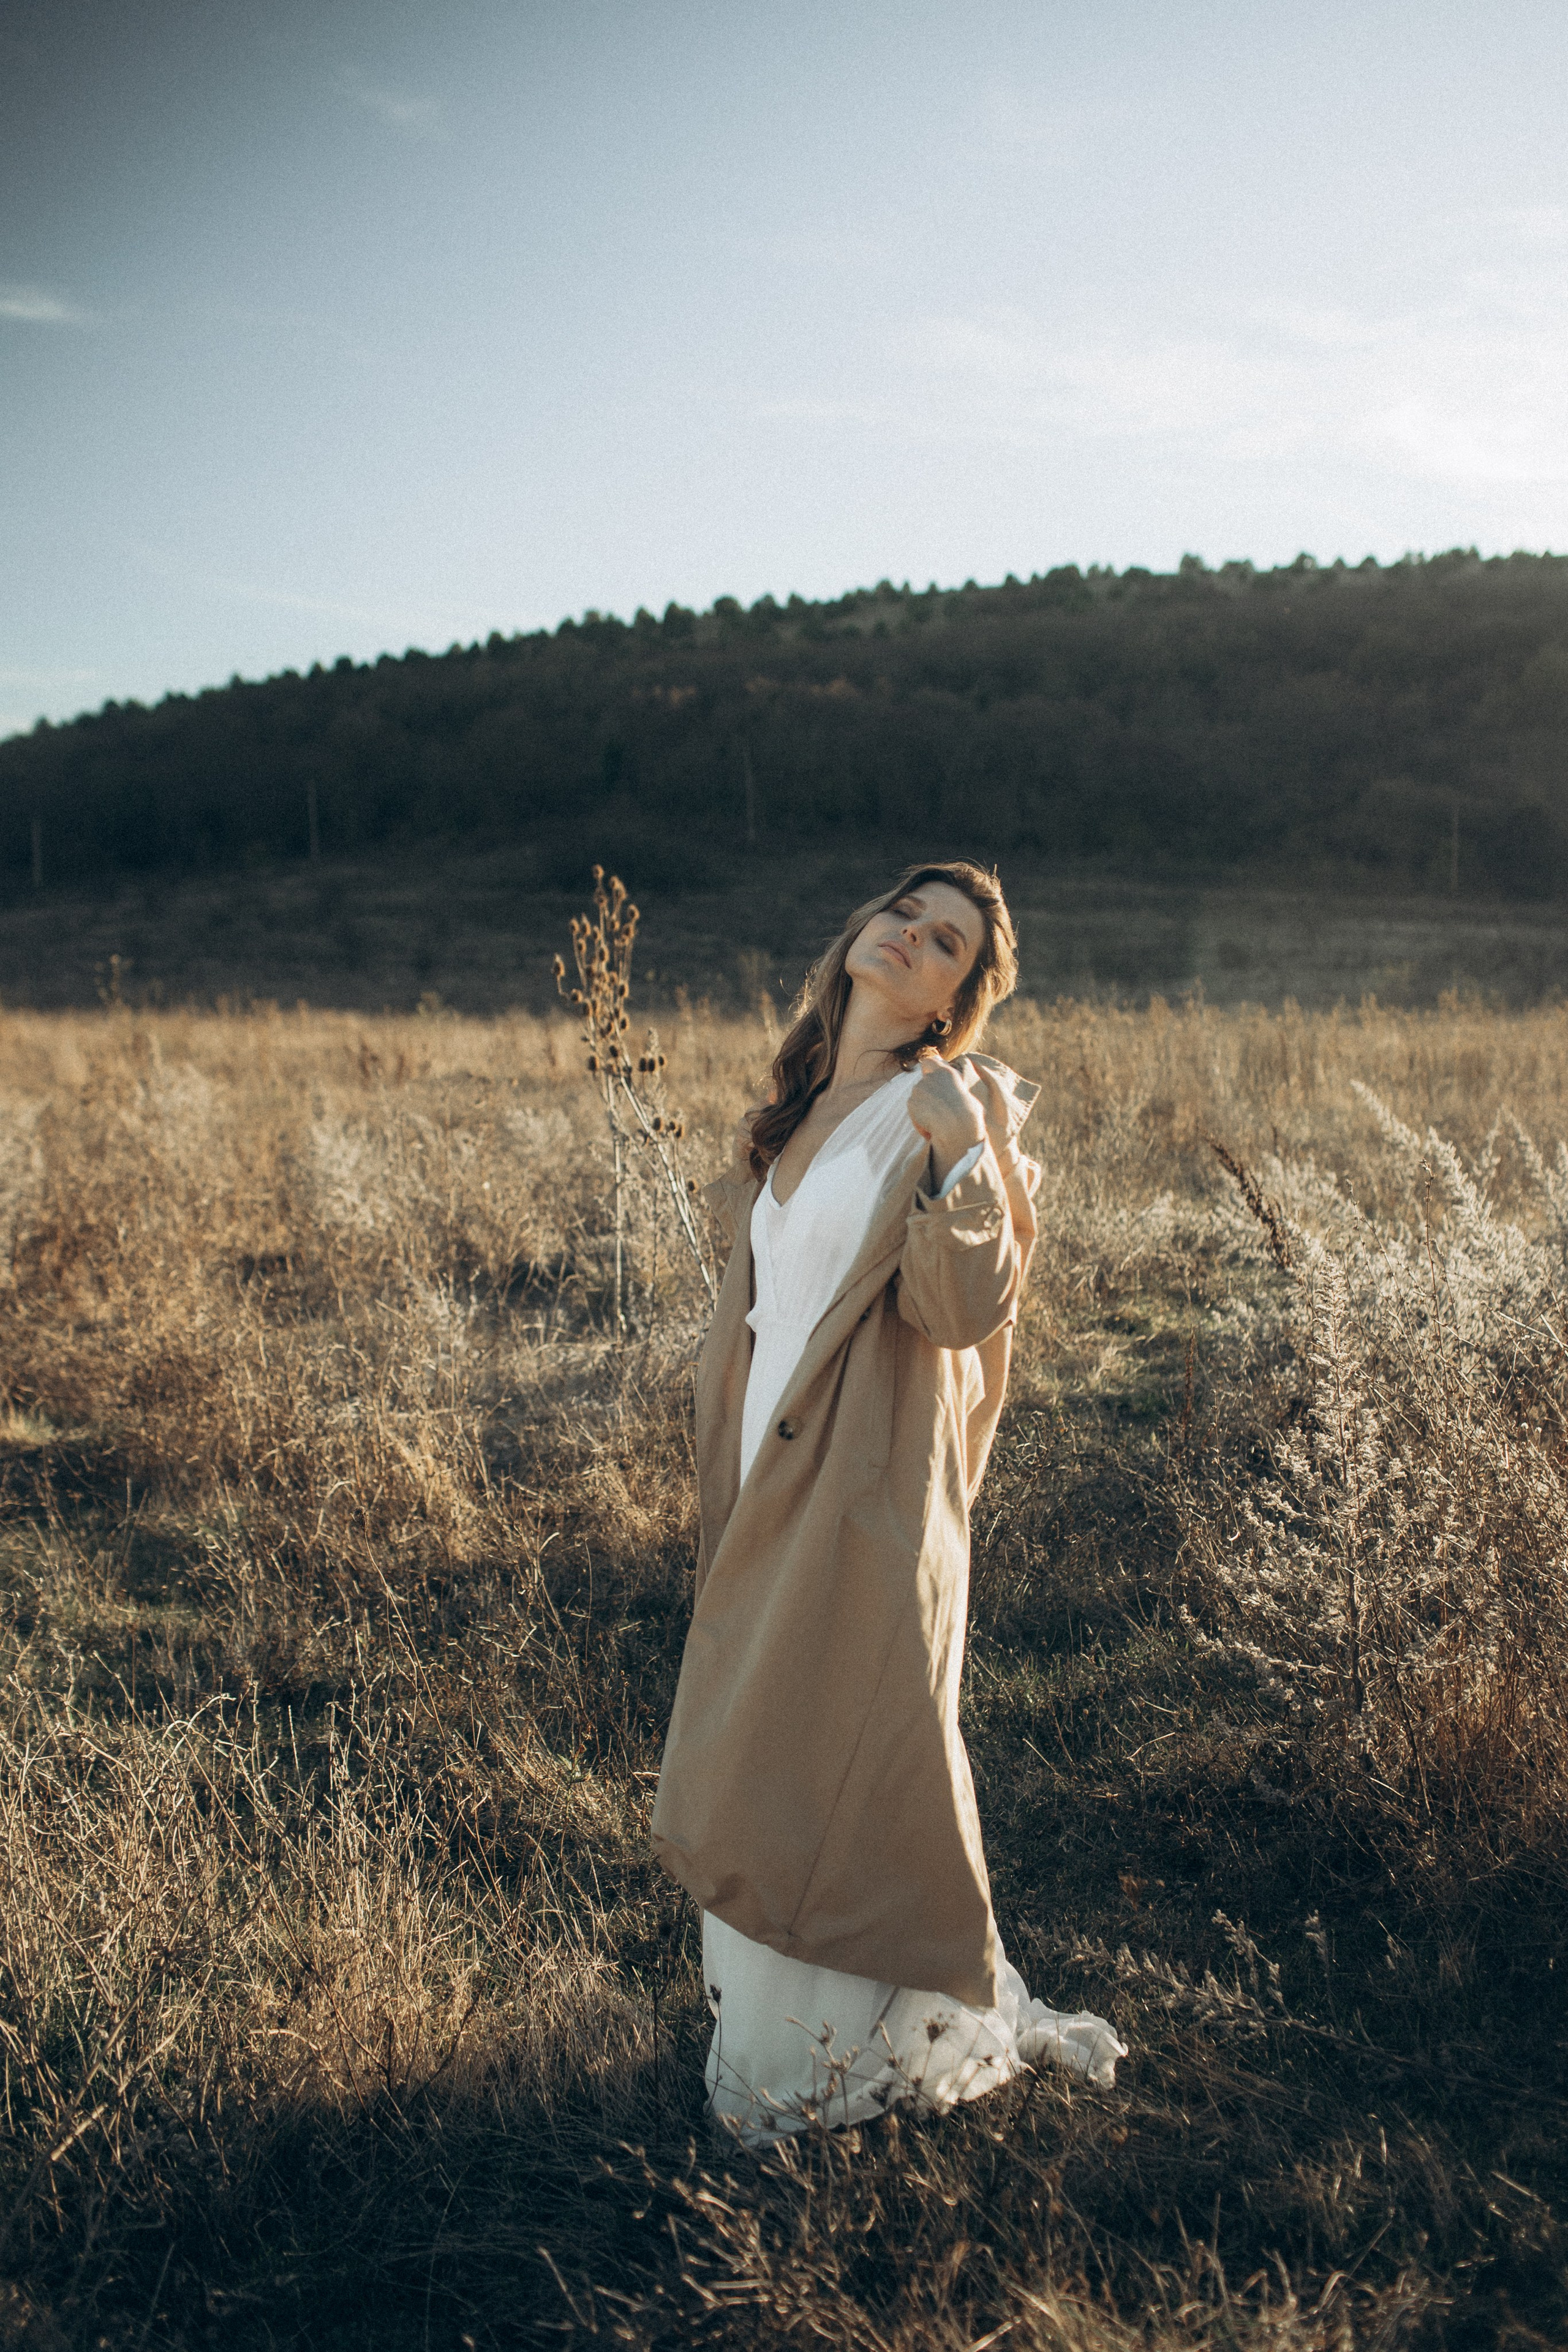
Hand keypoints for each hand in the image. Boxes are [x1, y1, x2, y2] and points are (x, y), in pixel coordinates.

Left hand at [907, 1050, 986, 1187]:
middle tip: (941, 1118)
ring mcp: (922, 1088)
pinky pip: (914, 1116)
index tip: (928, 1072)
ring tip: (940, 1125)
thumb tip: (942, 1075)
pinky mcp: (914, 1101)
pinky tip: (932, 1129)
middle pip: (920, 1087)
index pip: (930, 1061)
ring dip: (924, 1116)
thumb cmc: (972, 1122)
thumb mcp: (968, 1101)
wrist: (962, 1131)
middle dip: (926, 1102)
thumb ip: (953, 1089)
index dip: (928, 1068)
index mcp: (950, 1075)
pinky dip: (920, 1124)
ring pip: (916, 1104)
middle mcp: (934, 1076)